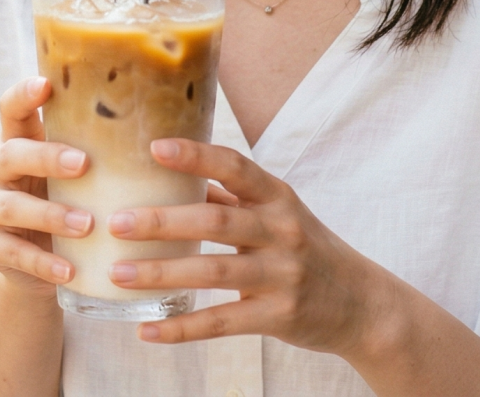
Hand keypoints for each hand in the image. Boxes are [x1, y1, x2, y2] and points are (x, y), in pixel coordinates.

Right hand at [0, 76, 93, 294]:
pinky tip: (69, 271)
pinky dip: (44, 263)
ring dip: (51, 215)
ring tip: (88, 225)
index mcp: (15, 142)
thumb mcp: (72, 177)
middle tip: (84, 164)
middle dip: (47, 158)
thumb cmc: (64, 203)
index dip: (24, 95)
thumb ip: (94, 154)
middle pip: (11, 155)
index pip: (11, 110)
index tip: (46, 85)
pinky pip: (14, 253)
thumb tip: (165, 129)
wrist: (33, 262)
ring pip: (12, 207)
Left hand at [107, 138, 395, 354]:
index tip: (154, 148)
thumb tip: (173, 173)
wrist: (364, 305)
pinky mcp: (279, 315)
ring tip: (118, 273)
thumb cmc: (307, 251)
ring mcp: (283, 275)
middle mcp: (282, 231)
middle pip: (215, 220)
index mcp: (278, 198)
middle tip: (115, 222)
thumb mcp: (279, 215)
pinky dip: (182, 327)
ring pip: (213, 272)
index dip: (196, 156)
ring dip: (161, 273)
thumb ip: (232, 198)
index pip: (236, 167)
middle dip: (162, 222)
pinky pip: (222, 322)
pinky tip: (147, 330)